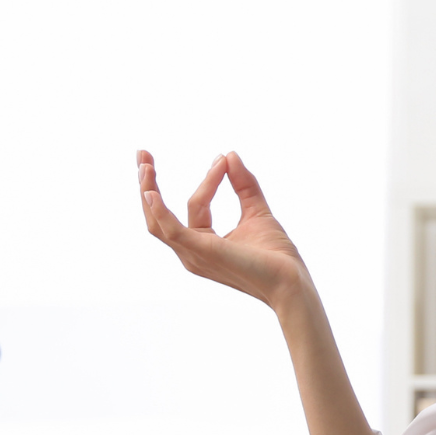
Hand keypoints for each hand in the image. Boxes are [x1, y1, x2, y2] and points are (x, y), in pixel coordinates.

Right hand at [138, 151, 308, 308]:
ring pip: (158, 222)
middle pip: (158, 216)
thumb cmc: (276, 257)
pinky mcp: (203, 252)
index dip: (209, 179)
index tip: (223, 158)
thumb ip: (244, 185)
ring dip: (148, 190)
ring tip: (145, 164)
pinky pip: (172, 231)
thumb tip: (230, 154)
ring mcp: (194, 255)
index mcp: (203, 243)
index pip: (196, 204)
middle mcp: (192, 252)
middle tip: (142, 153)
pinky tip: (151, 192)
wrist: (292, 281)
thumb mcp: (257, 211)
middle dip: (147, 184)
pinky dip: (160, 211)